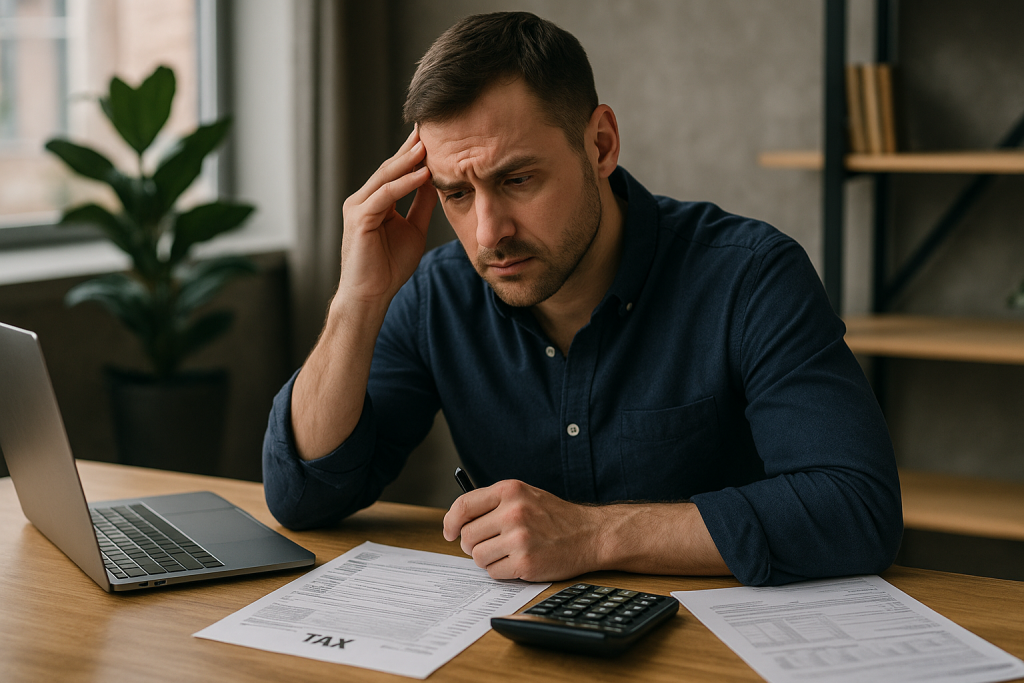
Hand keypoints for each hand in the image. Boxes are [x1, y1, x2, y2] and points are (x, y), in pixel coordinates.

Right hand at [338, 128, 437, 305]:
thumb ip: (420, 206)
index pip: (396, 171)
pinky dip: (405, 183)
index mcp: (374, 201)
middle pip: (390, 167)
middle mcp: (363, 200)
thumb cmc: (389, 268)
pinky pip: (386, 195)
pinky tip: (423, 174)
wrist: (371, 296)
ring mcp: (358, 207)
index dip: (414, 153)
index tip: (434, 135)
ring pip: (386, 177)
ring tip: (429, 144)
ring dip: (409, 160)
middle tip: (430, 127)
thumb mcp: (413, 230)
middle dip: (411, 148)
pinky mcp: (359, 219)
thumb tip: (434, 182)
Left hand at [443, 480, 606, 581]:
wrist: (590, 534)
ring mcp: (520, 538)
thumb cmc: (554, 517)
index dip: (450, 522)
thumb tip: (457, 522)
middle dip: (472, 545)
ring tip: (506, 553)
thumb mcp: (525, 495)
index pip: (463, 505)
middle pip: (467, 536)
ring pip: (478, 557)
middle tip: (487, 545)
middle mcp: (513, 512)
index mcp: (510, 491)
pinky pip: (494, 572)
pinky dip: (501, 571)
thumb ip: (493, 503)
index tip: (449, 531)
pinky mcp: (526, 563)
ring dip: (487, 559)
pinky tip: (517, 562)